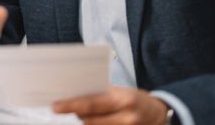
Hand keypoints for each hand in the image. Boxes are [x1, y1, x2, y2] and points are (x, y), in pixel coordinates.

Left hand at [52, 86, 169, 124]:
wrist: (159, 114)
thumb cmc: (135, 99)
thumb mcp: (120, 92)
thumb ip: (100, 96)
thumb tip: (74, 98)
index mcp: (123, 100)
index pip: (91, 104)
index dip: (71, 106)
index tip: (55, 106)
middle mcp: (126, 117)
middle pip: (90, 121)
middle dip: (76, 116)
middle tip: (60, 109)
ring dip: (85, 123)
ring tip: (79, 116)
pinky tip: (90, 121)